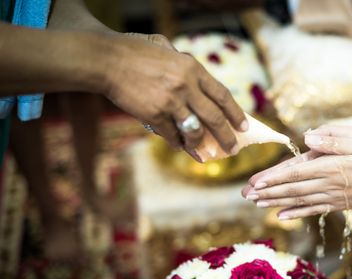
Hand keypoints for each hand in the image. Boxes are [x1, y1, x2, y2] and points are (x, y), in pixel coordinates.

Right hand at [104, 34, 246, 153]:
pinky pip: (172, 136)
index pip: (222, 95)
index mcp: (192, 68)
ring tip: (205, 153)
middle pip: (214, 118)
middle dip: (227, 137)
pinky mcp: (154, 115)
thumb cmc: (136, 53)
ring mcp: (170, 102)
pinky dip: (177, 143)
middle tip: (233, 148)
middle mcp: (186, 86)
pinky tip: (180, 146)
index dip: (236, 113)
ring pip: (195, 132)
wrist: (107, 60)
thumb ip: (186, 69)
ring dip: (201, 145)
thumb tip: (201, 91)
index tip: (244, 126)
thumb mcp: (168, 51)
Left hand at [242, 125, 351, 218]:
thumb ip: (333, 139)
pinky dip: (295, 213)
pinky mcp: (337, 204)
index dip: (274, 178)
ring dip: (276, 201)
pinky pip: (312, 210)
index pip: (296, 172)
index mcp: (331, 166)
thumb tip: (307, 139)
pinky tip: (281, 216)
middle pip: (292, 188)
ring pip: (298, 200)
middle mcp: (328, 184)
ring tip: (256, 203)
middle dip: (268, 192)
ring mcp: (332, 197)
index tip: (256, 182)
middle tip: (246, 195)